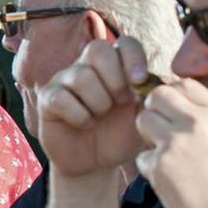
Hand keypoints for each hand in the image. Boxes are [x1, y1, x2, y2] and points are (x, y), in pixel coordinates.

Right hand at [36, 38, 151, 178]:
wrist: (95, 163)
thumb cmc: (120, 137)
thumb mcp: (143, 118)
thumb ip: (152, 97)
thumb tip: (159, 80)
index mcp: (115, 66)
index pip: (125, 43)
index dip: (133, 57)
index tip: (139, 81)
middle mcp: (88, 67)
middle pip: (98, 49)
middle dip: (114, 78)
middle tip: (120, 102)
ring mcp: (65, 81)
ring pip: (81, 76)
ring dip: (98, 102)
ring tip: (100, 116)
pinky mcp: (48, 99)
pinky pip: (61, 97)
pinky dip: (78, 114)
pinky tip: (84, 124)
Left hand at [134, 78, 207, 207]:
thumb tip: (188, 109)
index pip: (185, 84)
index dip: (175, 96)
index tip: (175, 111)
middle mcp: (197, 123)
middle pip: (157, 95)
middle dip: (155, 108)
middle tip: (162, 128)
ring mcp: (176, 144)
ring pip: (143, 120)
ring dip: (148, 134)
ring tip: (164, 151)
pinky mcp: (160, 167)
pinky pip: (142, 157)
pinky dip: (151, 168)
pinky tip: (169, 179)